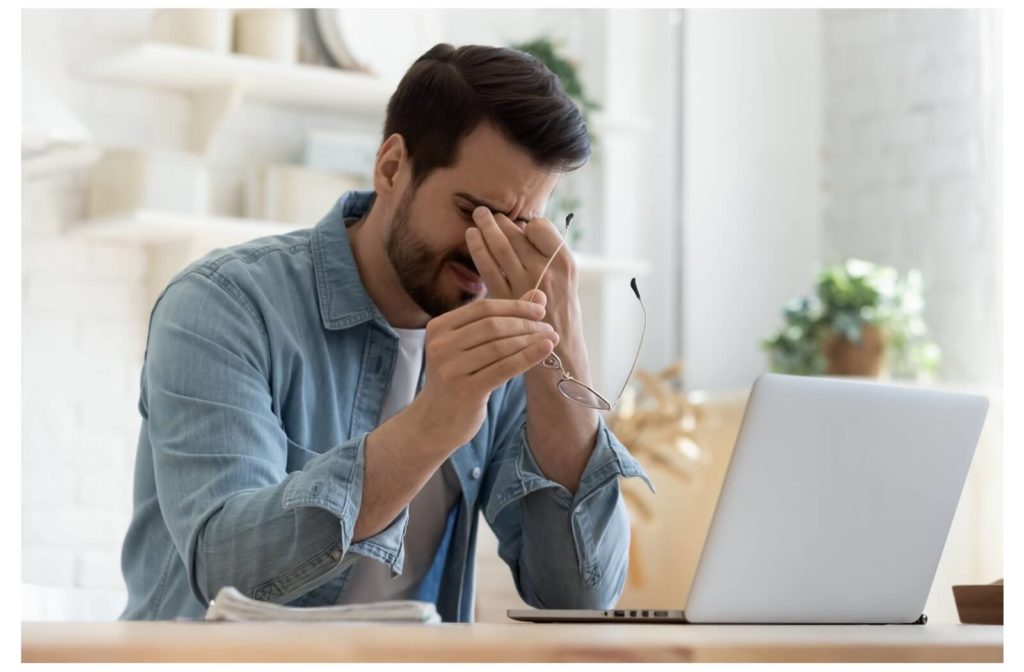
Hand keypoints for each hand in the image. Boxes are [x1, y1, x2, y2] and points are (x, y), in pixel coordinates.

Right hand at [410, 292, 558, 448]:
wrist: (435, 421)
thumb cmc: (458, 378)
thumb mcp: (471, 346)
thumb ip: (501, 320)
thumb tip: (538, 295)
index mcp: (438, 327)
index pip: (483, 308)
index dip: (515, 306)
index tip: (540, 310)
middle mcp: (440, 345)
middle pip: (492, 325)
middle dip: (525, 324)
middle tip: (548, 327)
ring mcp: (450, 368)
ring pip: (500, 346)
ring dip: (530, 340)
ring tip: (550, 340)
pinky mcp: (464, 390)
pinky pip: (504, 368)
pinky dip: (528, 356)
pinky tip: (545, 350)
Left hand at [465, 207, 578, 334]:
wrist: (559, 352)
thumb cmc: (561, 313)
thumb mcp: (567, 280)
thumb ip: (549, 256)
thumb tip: (524, 227)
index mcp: (565, 262)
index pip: (540, 228)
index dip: (527, 223)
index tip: (520, 223)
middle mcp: (546, 271)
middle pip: (517, 235)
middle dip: (500, 220)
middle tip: (486, 211)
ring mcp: (525, 285)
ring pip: (500, 247)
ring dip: (486, 228)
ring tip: (478, 216)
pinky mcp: (505, 298)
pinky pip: (488, 267)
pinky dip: (478, 248)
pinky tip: (471, 237)